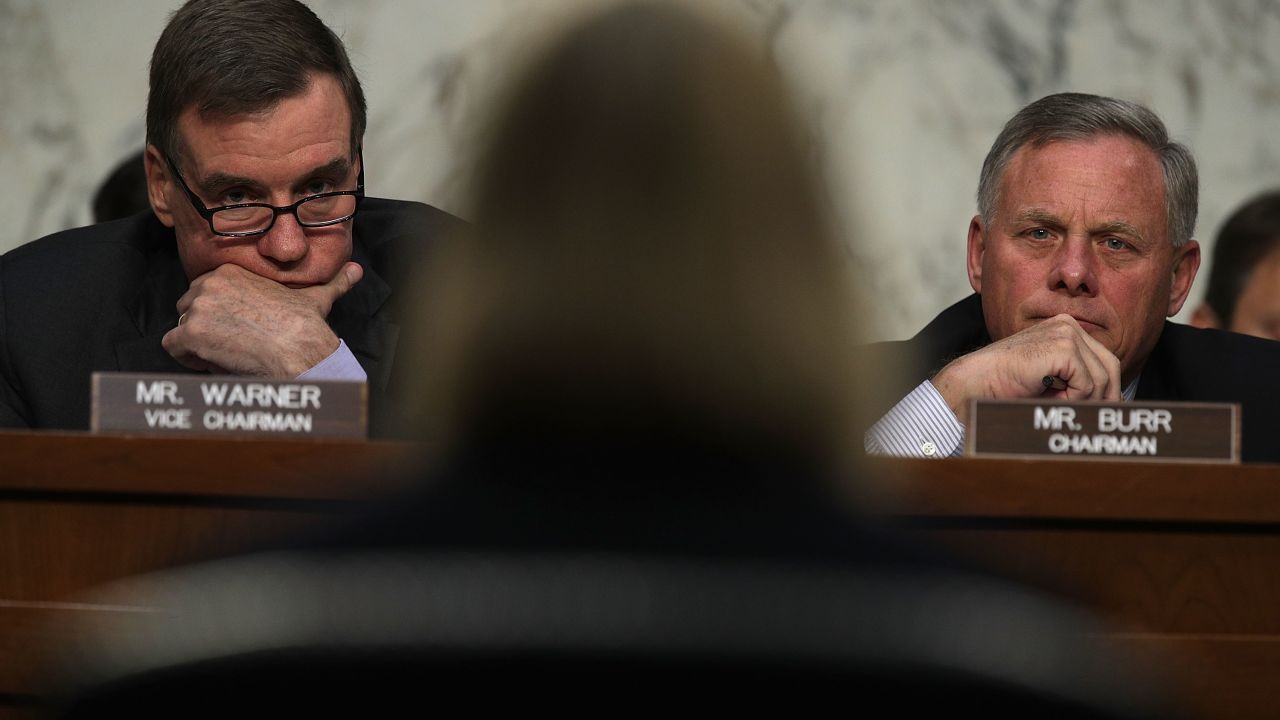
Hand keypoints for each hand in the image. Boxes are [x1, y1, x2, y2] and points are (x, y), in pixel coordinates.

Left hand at [162, 262, 363, 376]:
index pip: (204, 291)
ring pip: (182, 328)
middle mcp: (208, 284)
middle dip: (205, 327)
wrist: (299, 350)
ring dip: (199, 344)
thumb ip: (333, 282)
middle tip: (232, 344)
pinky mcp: (190, 334)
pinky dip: (189, 358)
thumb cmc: (306, 326)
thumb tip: (356, 271)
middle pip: (189, 308)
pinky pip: (172, 347)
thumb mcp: (317, 297)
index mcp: (229, 272)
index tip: (238, 329)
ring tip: (228, 354)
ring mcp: (198, 308)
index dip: (218, 313)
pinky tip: (217, 361)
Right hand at [932, 314, 1121, 423]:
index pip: (1103, 359)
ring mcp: (1066, 334)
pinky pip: (1088, 384)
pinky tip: (1050, 398)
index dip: (1107, 388)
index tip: (1101, 410)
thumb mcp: (1049, 379)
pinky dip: (1074, 399)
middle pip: (1110, 366)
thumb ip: (1076, 380)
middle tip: (1096, 418)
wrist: (978, 381)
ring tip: (1058, 405)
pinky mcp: (1063, 348)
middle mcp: (1068, 325)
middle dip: (1107, 395)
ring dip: (1084, 400)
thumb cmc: (1008, 385)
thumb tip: (1112, 400)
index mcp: (1064, 328)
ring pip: (1102, 378)